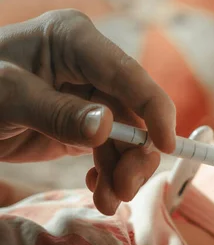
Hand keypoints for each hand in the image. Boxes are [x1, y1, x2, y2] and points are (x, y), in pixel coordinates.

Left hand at [0, 9, 175, 214]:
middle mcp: (90, 67)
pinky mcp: (84, 124)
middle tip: (125, 189)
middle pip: (134, 113)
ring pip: (126, 138)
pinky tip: (96, 188)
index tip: (167, 146)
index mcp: (74, 42)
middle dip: (134, 154)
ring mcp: (89, 97)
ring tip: (107, 201)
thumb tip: (105, 127)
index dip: (154, 109)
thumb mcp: (7, 99)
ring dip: (122, 173)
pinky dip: (108, 174)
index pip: (128, 75)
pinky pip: (109, 151)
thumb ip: (56, 112)